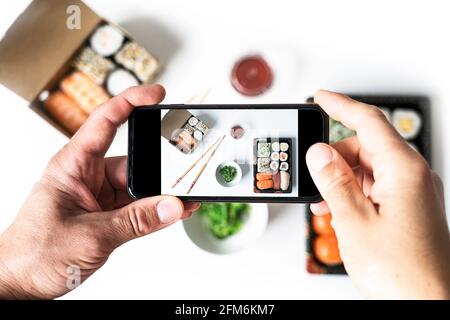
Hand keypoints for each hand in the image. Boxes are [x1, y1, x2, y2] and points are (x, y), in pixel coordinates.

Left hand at [0, 85, 198, 298]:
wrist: (21, 282)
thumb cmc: (34, 254)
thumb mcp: (91, 235)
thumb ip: (136, 221)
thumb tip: (172, 206)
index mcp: (73, 165)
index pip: (104, 122)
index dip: (131, 102)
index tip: (157, 94)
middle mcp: (88, 176)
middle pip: (133, 161)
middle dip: (159, 166)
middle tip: (184, 168)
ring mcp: (99, 196)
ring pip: (139, 187)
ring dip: (161, 194)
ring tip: (184, 198)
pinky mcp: (107, 215)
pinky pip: (138, 206)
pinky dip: (156, 210)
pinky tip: (174, 211)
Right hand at [306, 90, 449, 298]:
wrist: (427, 304)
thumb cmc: (402, 272)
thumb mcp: (354, 221)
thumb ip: (334, 181)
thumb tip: (319, 153)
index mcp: (403, 171)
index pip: (369, 122)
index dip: (341, 106)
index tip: (321, 97)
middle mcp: (412, 176)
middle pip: (365, 146)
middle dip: (334, 156)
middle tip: (311, 172)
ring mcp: (411, 193)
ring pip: (368, 168)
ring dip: (341, 178)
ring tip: (323, 201)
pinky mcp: (406, 208)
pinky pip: (375, 187)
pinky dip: (353, 192)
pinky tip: (338, 210)